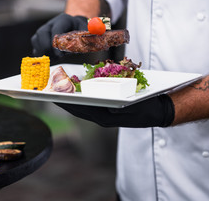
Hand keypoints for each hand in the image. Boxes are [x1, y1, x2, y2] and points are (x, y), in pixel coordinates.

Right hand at [31, 13, 87, 59]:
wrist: (74, 27)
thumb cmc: (81, 30)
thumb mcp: (87, 30)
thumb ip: (90, 34)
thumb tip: (95, 37)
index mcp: (63, 20)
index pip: (56, 30)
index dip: (56, 42)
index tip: (60, 54)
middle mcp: (50, 24)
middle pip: (42, 34)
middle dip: (48, 47)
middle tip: (57, 57)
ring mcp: (43, 30)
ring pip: (36, 41)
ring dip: (44, 52)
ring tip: (55, 57)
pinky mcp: (38, 38)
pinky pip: (35, 47)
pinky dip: (41, 55)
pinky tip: (51, 58)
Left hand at [55, 94, 174, 127]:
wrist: (159, 111)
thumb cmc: (147, 106)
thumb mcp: (134, 105)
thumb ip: (119, 106)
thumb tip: (106, 106)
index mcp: (106, 117)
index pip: (82, 109)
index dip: (67, 103)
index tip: (54, 97)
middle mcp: (102, 117)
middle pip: (78, 109)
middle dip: (64, 101)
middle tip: (49, 93)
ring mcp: (104, 115)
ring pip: (82, 107)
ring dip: (70, 100)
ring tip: (58, 91)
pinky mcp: (107, 112)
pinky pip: (90, 105)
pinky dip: (81, 98)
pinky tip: (76, 91)